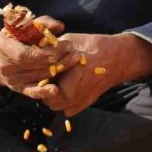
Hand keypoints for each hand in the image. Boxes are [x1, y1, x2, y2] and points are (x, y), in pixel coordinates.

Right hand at [0, 15, 81, 94]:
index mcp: (4, 47)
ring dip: (59, 70)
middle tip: (74, 52)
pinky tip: (55, 90)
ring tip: (74, 61)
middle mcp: (6, 66)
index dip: (45, 53)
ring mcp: (11, 79)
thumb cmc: (13, 37)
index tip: (64, 46)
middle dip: (58, 59)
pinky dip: (43, 91)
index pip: (25, 54)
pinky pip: (31, 91)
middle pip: (35, 66)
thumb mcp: (23, 26)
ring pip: (38, 76)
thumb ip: (42, 23)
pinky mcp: (18, 88)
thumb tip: (60, 26)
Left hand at [22, 33, 151, 115]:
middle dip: (44, 88)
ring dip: (53, 96)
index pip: (42, 84)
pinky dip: (65, 101)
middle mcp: (73, 93)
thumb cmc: (92, 46)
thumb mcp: (68, 41)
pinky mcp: (85, 104)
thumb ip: (49, 50)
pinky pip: (67, 109)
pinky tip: (67, 87)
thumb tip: (33, 50)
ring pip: (56, 106)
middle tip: (46, 76)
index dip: (38, 77)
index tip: (38, 69)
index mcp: (67, 76)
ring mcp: (79, 101)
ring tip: (56, 81)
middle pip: (46, 98)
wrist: (118, 57)